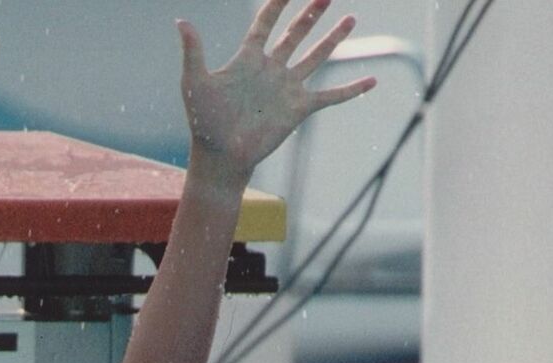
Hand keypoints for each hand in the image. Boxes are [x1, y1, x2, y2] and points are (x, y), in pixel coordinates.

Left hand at [178, 0, 374, 183]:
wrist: (221, 156)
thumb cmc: (204, 122)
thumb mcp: (195, 83)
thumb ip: (193, 51)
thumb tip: (180, 21)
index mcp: (248, 59)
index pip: (266, 22)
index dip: (278, 2)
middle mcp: (271, 69)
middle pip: (296, 33)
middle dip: (312, 13)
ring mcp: (287, 88)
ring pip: (315, 57)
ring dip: (333, 39)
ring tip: (350, 19)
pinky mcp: (299, 109)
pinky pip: (330, 97)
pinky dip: (352, 90)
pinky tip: (371, 81)